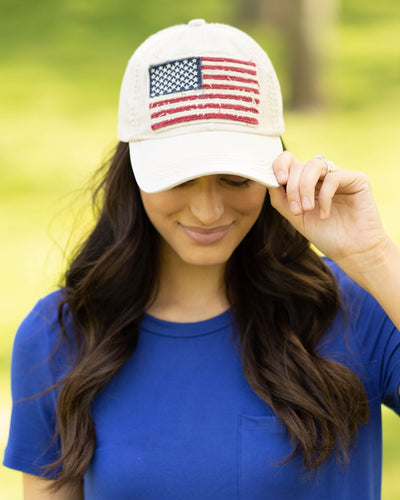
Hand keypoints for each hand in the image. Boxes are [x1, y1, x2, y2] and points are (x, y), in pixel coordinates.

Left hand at [268, 151, 389, 274]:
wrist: (351, 251)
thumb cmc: (325, 235)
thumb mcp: (295, 216)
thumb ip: (280, 198)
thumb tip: (267, 179)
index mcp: (306, 182)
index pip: (290, 161)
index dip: (280, 165)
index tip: (278, 181)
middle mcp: (322, 176)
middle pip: (299, 164)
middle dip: (292, 187)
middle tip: (296, 209)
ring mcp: (339, 176)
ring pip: (314, 165)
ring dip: (305, 188)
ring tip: (307, 209)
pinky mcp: (357, 179)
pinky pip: (333, 177)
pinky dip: (324, 197)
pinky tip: (324, 215)